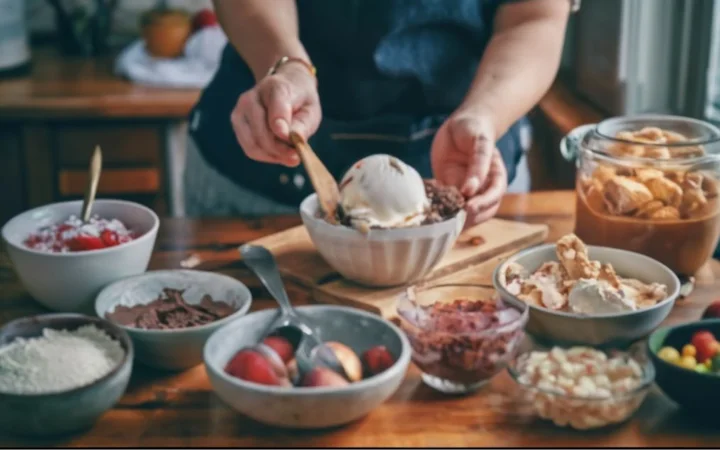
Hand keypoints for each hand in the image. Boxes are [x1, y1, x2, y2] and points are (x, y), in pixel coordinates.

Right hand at [230, 63, 321, 166]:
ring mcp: (240, 110)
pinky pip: (249, 148)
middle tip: (296, 157)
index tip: (293, 142)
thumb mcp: (311, 110)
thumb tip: (293, 139)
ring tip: (289, 156)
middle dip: (280, 150)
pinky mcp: (237, 122)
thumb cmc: (300, 100)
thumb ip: (302, 124)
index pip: (275, 109)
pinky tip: (278, 153)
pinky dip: (265, 156)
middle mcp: (252, 97)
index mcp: (276, 87)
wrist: (287, 86)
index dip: (281, 128)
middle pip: (261, 132)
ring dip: (272, 156)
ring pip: (252, 145)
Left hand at [431, 112, 507, 226]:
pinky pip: (445, 203)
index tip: (469, 207)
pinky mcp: (449, 189)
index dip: (483, 204)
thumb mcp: (480, 144)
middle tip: (454, 218)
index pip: (493, 197)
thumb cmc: (476, 131)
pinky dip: (439, 209)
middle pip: (481, 212)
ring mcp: (465, 191)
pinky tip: (430, 207)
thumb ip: (478, 166)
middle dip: (469, 217)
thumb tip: (470, 191)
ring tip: (440, 218)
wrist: (461, 125)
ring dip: (453, 218)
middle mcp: (482, 189)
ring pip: (463, 212)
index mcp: (495, 179)